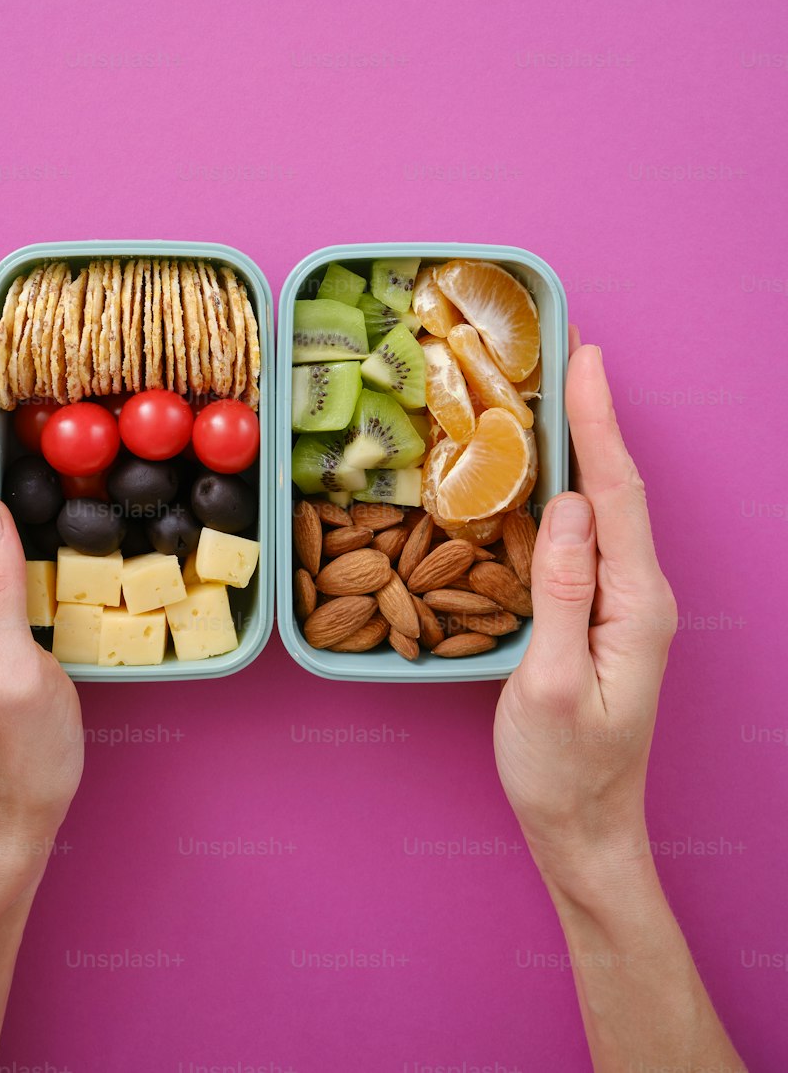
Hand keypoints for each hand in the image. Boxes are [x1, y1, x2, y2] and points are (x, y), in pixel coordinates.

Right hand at [494, 329, 677, 895]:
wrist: (583, 832)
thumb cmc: (563, 770)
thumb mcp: (553, 684)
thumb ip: (562, 592)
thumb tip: (565, 507)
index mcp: (636, 604)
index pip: (617, 494)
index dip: (598, 421)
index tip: (583, 358)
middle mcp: (639, 594)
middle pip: (617, 488)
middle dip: (593, 416)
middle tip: (565, 352)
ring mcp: (623, 604)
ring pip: (603, 508)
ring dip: (581, 446)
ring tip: (552, 393)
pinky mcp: (600, 615)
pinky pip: (586, 536)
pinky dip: (566, 489)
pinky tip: (544, 473)